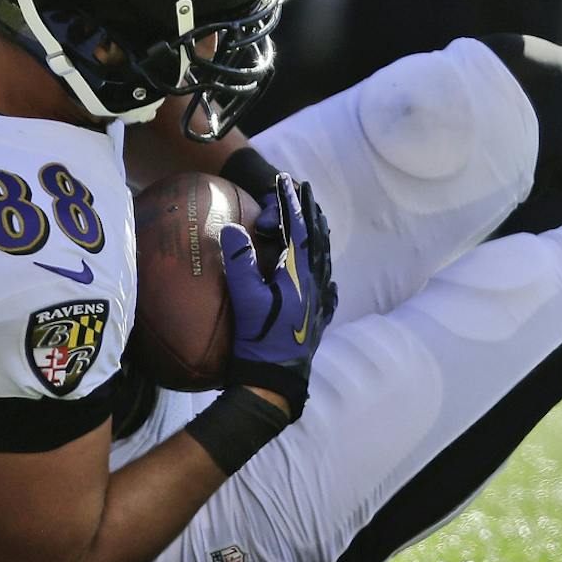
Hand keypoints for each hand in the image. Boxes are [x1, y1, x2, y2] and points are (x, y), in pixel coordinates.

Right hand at [218, 174, 336, 417]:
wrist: (276, 380)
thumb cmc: (259, 339)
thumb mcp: (246, 298)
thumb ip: (240, 261)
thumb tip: (233, 227)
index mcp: (300, 273)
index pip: (299, 228)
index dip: (292, 203)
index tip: (287, 181)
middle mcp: (316, 282)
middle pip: (317, 238)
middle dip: (310, 212)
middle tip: (306, 190)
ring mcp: (319, 301)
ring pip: (325, 259)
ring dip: (319, 235)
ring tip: (317, 220)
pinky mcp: (318, 318)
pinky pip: (328, 286)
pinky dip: (326, 272)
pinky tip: (327, 278)